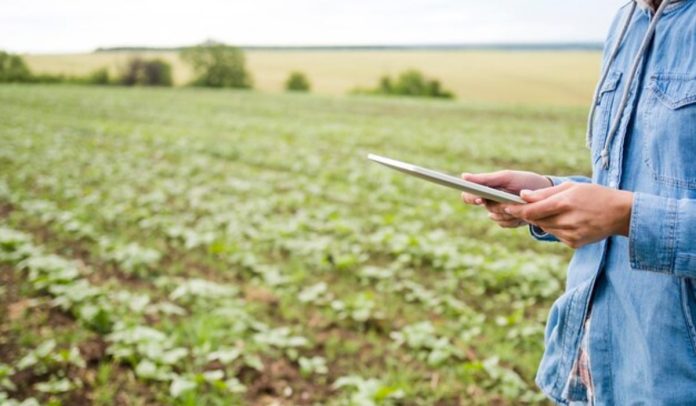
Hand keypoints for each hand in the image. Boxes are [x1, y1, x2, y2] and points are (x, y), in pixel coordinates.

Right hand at [460, 170, 552, 228]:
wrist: (545, 194)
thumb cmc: (524, 181)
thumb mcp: (506, 177)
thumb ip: (485, 179)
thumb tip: (463, 176)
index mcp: (485, 189)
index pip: (468, 196)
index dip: (472, 198)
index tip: (480, 199)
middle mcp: (489, 201)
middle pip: (485, 207)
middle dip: (498, 204)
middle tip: (509, 201)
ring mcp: (498, 212)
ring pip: (496, 216)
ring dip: (509, 211)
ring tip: (522, 202)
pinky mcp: (507, 222)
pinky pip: (504, 224)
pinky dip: (514, 218)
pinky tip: (523, 212)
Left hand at [503, 183, 632, 248]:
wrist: (621, 213)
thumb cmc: (595, 195)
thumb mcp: (571, 187)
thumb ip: (545, 192)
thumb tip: (523, 195)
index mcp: (564, 203)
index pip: (531, 210)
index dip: (515, 209)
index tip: (505, 206)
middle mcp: (566, 221)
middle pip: (535, 220)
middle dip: (527, 214)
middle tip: (519, 207)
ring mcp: (570, 234)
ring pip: (545, 228)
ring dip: (542, 220)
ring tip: (552, 210)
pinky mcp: (574, 243)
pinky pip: (556, 235)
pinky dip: (555, 227)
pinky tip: (567, 220)